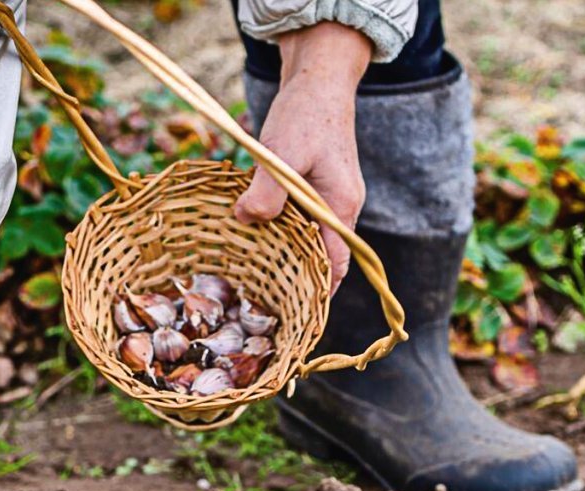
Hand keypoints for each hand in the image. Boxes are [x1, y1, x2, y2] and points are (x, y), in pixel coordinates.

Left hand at [234, 22, 372, 291]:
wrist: (318, 80)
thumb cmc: (304, 114)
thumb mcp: (281, 153)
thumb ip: (266, 192)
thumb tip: (245, 221)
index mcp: (339, 207)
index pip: (336, 265)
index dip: (318, 294)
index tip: (295, 316)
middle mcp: (340, 208)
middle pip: (324, 258)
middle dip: (299, 282)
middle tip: (266, 304)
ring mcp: (329, 198)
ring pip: (310, 240)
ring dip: (287, 256)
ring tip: (256, 278)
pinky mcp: (315, 188)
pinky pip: (301, 221)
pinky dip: (283, 233)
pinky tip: (255, 237)